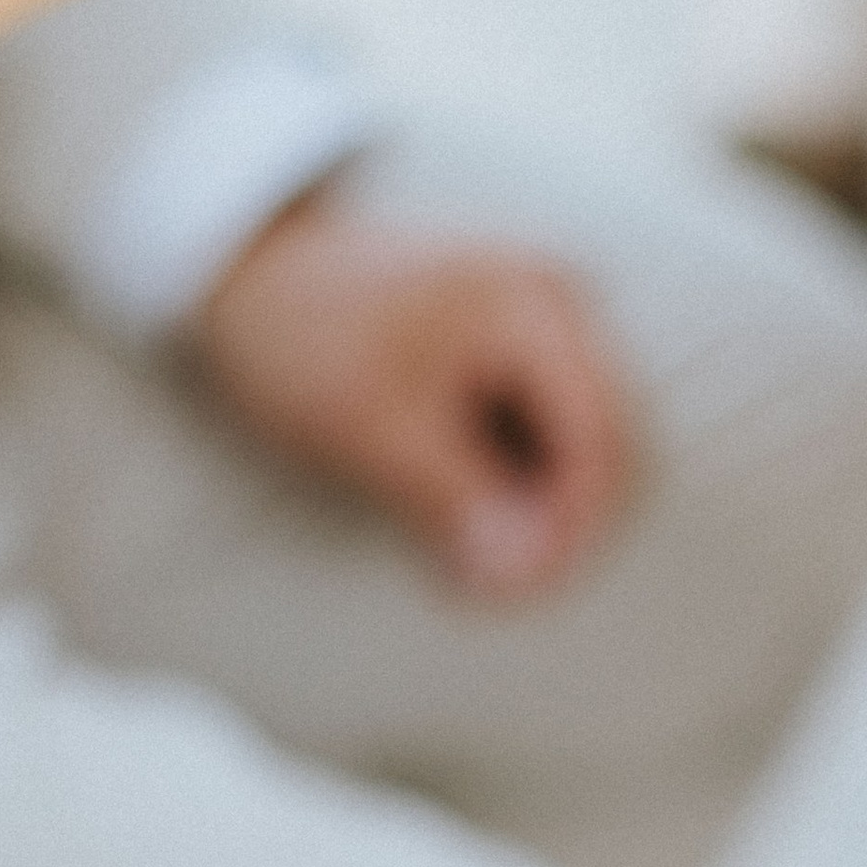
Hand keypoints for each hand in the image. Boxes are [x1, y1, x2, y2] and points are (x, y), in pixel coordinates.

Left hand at [193, 194, 637, 602]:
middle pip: (611, 440)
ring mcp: (547, 313)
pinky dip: (525, 476)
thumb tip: (518, 574)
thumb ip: (454, 500)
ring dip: (544, 508)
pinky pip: (555, 422)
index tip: (522, 593)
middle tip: (495, 590)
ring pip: (587, 440)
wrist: (255, 274)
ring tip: (470, 556)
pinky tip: (471, 510)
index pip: (599, 439)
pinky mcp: (527, 336)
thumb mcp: (370, 429)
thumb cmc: (300, 337)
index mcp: (527, 306)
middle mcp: (558, 297)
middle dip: (563, 524)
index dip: (573, 530)